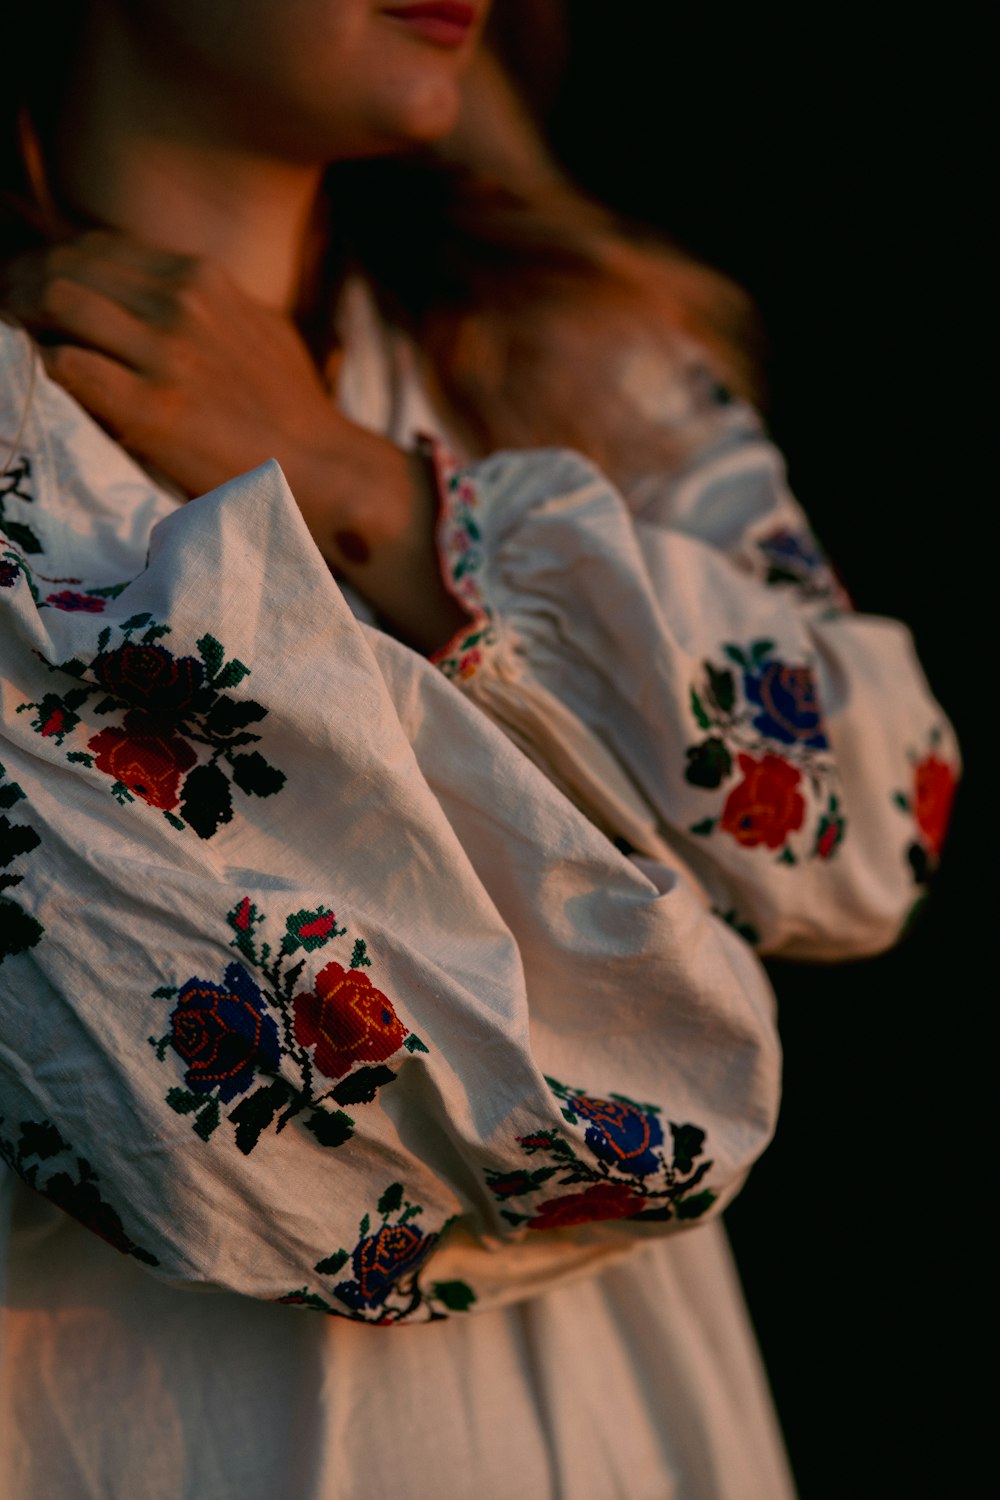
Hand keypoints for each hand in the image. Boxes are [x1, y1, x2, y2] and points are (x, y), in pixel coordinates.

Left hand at [0, 231, 467, 650]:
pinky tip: (42, 381)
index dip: (55, 263)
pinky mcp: (153, 409)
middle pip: (69, 266)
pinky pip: (69, 366)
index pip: (100, 247)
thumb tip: (156, 294)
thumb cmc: (292, 409)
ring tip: (14, 340)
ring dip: (22, 319)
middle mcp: (182, 303)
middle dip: (23, 285)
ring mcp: (166, 355)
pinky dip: (45, 367)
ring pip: (58, 302)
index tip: (35, 290)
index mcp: (204, 277)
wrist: (323, 469)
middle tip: (7, 313)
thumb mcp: (257, 327)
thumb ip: (208, 302)